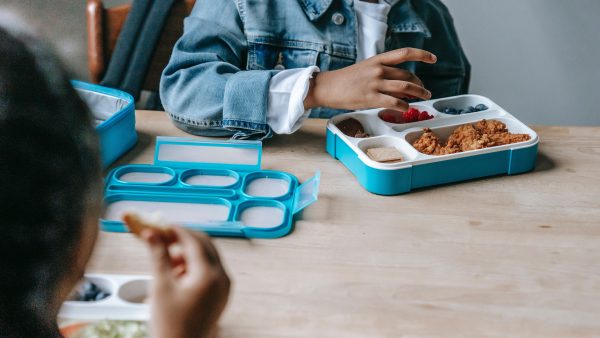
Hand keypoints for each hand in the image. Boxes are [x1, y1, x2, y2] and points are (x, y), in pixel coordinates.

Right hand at [142, 226, 230, 337]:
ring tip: (166, 263)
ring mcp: (224, 287)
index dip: (176, 230)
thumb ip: (158, 256)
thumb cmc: (171, 326)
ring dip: (187, 253)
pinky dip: (194, 266)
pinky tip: (176, 274)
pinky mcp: (220, 294)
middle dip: (183, 239)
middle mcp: (222, 279)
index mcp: (210, 276)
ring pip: (207, 256)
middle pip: (204, 245)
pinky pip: (209, 270)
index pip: (194, 241)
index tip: (160, 225)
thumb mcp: (161, 287)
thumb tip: (151, 234)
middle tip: (162, 238)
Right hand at [304, 47, 436, 111]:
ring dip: (419, 93)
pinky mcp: (371, 98)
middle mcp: (378, 69)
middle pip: (408, 76)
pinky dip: (404, 106)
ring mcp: (375, 84)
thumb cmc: (346, 79)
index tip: (433, 59)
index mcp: (378, 59)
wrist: (328, 87)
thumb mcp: (366, 69)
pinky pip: (394, 102)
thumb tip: (402, 84)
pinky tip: (407, 109)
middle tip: (425, 91)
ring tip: (424, 97)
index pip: (404, 53)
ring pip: (405, 88)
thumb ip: (383, 73)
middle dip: (420, 84)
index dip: (421, 55)